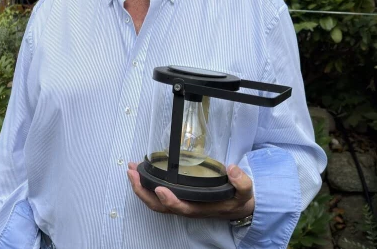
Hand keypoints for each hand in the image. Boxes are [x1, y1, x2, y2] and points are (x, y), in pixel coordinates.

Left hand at [126, 161, 254, 219]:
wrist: (238, 207)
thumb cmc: (237, 199)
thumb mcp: (245, 192)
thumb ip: (241, 182)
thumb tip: (232, 169)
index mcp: (200, 208)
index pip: (182, 208)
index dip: (169, 200)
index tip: (160, 188)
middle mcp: (187, 208)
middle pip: (159, 206)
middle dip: (143, 191)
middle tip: (133, 173)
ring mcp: (180, 204)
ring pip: (155, 202)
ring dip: (140, 187)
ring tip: (131, 170)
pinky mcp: (177, 198)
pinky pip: (157, 196)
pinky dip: (145, 186)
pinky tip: (140, 173)